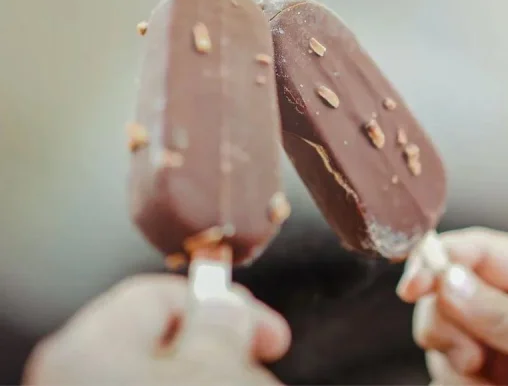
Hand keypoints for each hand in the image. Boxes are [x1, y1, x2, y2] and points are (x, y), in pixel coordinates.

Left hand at [24, 274, 289, 384]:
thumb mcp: (217, 368)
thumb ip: (222, 324)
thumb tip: (223, 303)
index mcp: (89, 346)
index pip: (161, 294)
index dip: (226, 303)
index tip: (271, 332)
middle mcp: (74, 375)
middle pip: (161, 337)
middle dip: (221, 345)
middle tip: (261, 361)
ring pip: (157, 372)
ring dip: (210, 373)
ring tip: (249, 383)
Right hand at [397, 228, 507, 384]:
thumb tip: (451, 280)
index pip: (480, 249)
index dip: (439, 258)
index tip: (414, 285)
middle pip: (446, 288)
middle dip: (447, 324)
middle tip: (473, 359)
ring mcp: (492, 338)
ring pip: (438, 331)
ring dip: (454, 362)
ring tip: (491, 382)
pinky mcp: (478, 370)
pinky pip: (442, 367)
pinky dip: (458, 384)